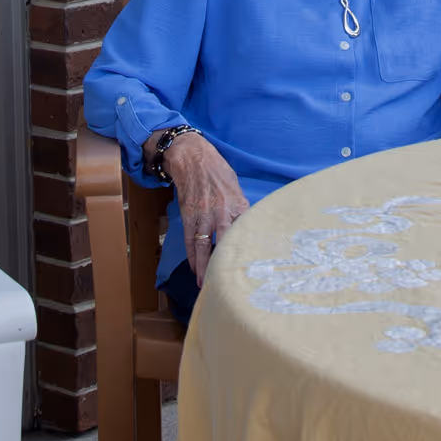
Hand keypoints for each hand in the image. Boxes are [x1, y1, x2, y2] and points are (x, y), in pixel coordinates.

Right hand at [164, 134, 247, 284]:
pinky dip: (192, 255)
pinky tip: (194, 267)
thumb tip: (247, 225)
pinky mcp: (188, 215)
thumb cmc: (217, 170)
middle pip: (226, 244)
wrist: (193, 157)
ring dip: (204, 266)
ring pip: (204, 246)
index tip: (251, 268)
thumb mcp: (236, 186)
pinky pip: (190, 240)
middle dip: (225, 265)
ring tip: (206, 283)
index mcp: (238, 204)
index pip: (245, 232)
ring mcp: (203, 214)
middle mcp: (222, 211)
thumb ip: (241, 207)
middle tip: (227, 283)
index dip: (247, 250)